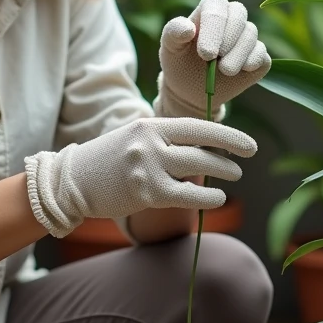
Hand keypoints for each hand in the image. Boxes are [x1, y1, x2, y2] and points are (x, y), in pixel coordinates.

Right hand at [23, 117, 256, 237]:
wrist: (73, 181)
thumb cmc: (110, 160)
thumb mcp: (137, 138)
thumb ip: (167, 139)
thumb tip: (207, 147)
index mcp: (149, 124)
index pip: (198, 126)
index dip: (228, 136)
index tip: (249, 145)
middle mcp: (150, 142)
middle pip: (202, 148)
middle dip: (228, 157)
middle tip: (243, 163)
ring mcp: (147, 167)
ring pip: (197, 169)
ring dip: (223, 174)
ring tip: (234, 178)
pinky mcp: (146, 192)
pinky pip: (187, 195)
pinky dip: (207, 197)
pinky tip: (218, 198)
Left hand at [155, 0, 270, 119]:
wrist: (190, 90)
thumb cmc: (179, 62)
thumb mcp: (170, 47)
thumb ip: (173, 33)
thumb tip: (188, 29)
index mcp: (209, 9)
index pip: (216, 4)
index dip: (213, 25)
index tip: (205, 53)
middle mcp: (231, 18)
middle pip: (239, 13)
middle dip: (227, 37)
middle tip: (213, 59)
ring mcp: (246, 37)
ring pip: (251, 34)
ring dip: (238, 54)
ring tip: (224, 70)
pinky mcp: (258, 57)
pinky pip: (262, 54)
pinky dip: (253, 62)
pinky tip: (241, 71)